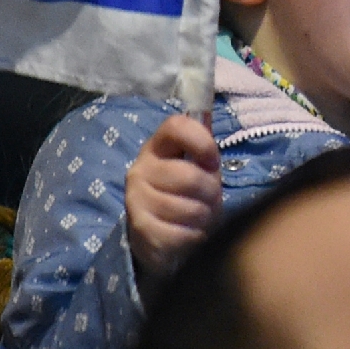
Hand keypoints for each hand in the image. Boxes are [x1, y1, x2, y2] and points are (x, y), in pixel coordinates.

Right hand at [125, 114, 222, 277]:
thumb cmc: (183, 194)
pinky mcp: (140, 228)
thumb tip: (207, 112)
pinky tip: (188, 234)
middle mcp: (140, 169)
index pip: (176, 126)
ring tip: (198, 218)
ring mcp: (136, 199)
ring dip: (204, 218)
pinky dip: (194, 237)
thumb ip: (202, 145)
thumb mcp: (195, 167)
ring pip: (190, 209)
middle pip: (190, 177)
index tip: (213, 162)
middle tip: (208, 200)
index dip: (201, 141)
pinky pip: (182, 233)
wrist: (155, 234)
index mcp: (157, 147)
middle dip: (211, 193)